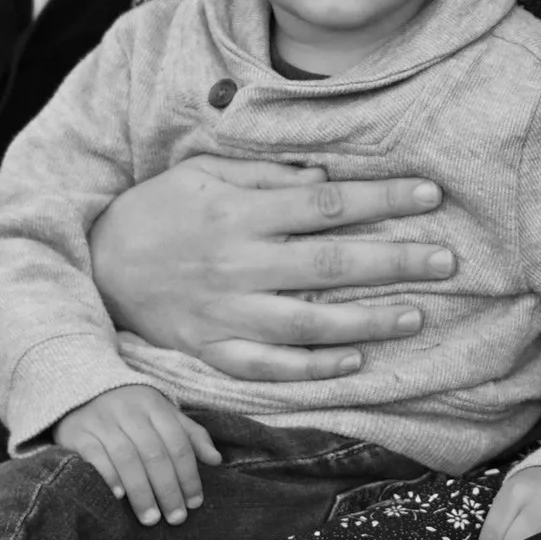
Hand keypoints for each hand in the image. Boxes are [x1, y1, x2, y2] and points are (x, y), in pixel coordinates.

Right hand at [54, 384, 221, 526]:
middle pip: (154, 453)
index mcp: (154, 405)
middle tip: (176, 517)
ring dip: (141, 491)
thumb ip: (190, 434)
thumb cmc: (131, 408)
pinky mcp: (78, 433)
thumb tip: (216, 460)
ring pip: (127, 458)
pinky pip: (94, 456)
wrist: (81, 390)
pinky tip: (119, 497)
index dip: (189, 474)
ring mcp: (102, 421)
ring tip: (152, 518)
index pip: (178, 443)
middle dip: (168, 489)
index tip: (195, 502)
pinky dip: (109, 476)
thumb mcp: (163, 413)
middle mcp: (129, 411)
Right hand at [88, 154, 454, 381]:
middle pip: (329, 263)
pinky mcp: (211, 350)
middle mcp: (237, 264)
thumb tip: (326, 176)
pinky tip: (354, 359)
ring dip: (367, 320)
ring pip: (307, 322)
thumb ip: (267, 174)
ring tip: (416, 314)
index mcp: (240, 213)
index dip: (382, 198)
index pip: (326, 204)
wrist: (93, 263)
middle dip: (394, 261)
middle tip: (447, 261)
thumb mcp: (205, 172)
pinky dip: (312, 367)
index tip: (430, 195)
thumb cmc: (159, 209)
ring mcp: (224, 312)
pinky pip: (268, 366)